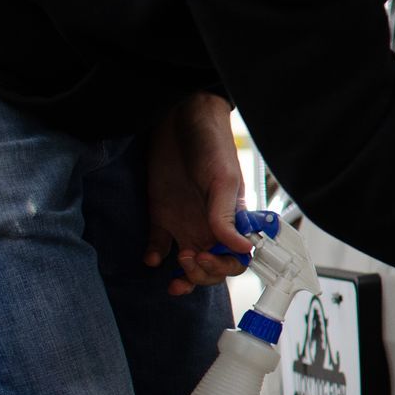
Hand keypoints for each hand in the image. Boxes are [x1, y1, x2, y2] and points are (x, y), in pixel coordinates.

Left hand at [143, 92, 254, 296]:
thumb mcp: (221, 180)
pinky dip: (155, 257)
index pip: (236, 258)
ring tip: (172, 270)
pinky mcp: (161, 216)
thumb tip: (243, 250)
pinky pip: (159, 246)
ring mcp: (185, 222)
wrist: (178, 119)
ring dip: (182, 275)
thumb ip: (226, 216)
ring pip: (188, 263)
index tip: (206, 256)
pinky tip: (151, 257)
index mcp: (232, 219)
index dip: (223, 266)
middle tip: (187, 258)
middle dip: (202, 273)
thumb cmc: (210, 144)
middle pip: (212, 267)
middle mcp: (210, 226)